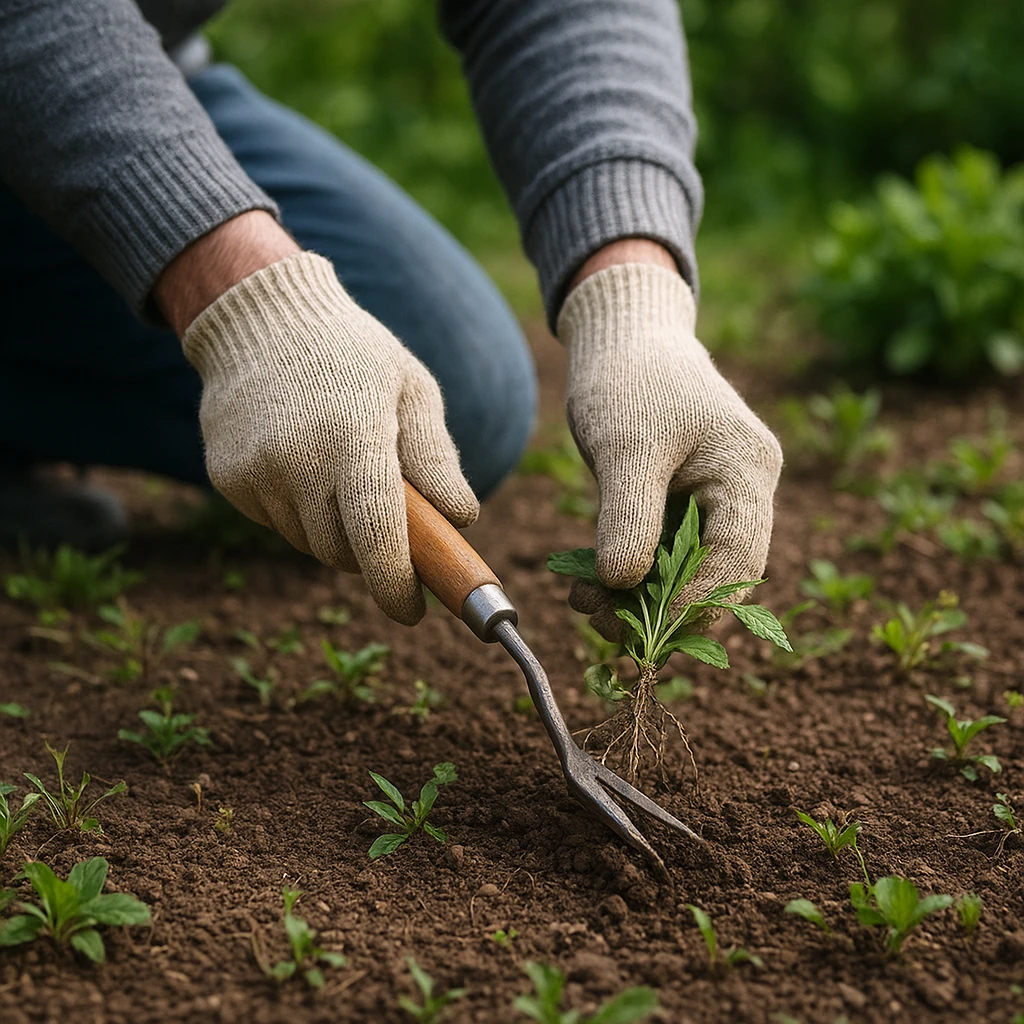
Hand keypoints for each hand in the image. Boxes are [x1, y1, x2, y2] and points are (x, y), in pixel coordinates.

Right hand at [177, 251, 478, 624]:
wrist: (261, 319)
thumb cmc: (356, 357)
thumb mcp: (411, 389)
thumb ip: (435, 457)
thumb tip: (461, 520)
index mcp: (353, 434)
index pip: (375, 533)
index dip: (395, 582)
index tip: (413, 611)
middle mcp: (297, 457)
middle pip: (342, 552)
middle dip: (372, 554)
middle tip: (390, 525)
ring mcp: (255, 470)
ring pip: (309, 543)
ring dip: (335, 531)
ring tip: (341, 471)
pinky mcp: (227, 478)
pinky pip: (277, 523)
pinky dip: (299, 512)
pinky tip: (302, 461)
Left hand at [557, 259, 782, 638]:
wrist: (623, 338)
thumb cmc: (629, 380)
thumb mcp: (625, 448)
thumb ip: (629, 517)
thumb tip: (624, 586)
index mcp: (747, 471)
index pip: (737, 560)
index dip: (694, 604)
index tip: (642, 633)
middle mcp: (744, 490)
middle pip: (718, 574)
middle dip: (661, 607)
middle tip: (601, 624)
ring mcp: (718, 497)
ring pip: (689, 570)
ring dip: (640, 596)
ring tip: (584, 602)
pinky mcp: (687, 502)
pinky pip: (667, 552)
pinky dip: (632, 572)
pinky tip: (590, 584)